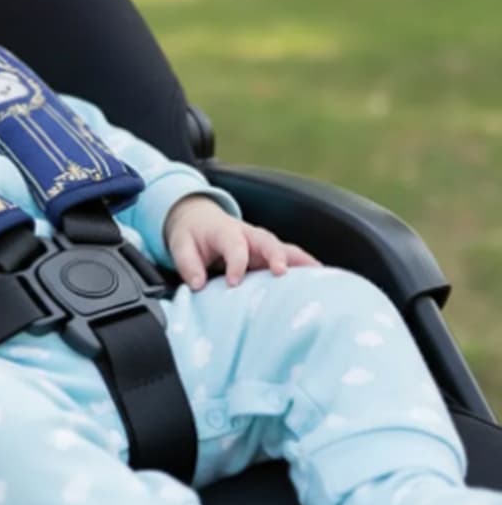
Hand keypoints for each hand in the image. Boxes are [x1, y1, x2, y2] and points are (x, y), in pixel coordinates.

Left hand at [164, 195, 318, 290]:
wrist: (198, 219)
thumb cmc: (191, 234)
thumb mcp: (181, 245)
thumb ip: (188, 264)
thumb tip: (198, 285)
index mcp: (225, 231)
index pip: (234, 246)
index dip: (236, 264)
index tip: (234, 284)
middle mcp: (248, 235)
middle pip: (267, 242)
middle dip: (275, 256)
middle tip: (282, 273)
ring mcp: (262, 244)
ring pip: (285, 249)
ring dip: (301, 262)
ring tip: (321, 278)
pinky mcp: (269, 255)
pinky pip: (291, 259)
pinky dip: (306, 268)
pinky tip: (323, 283)